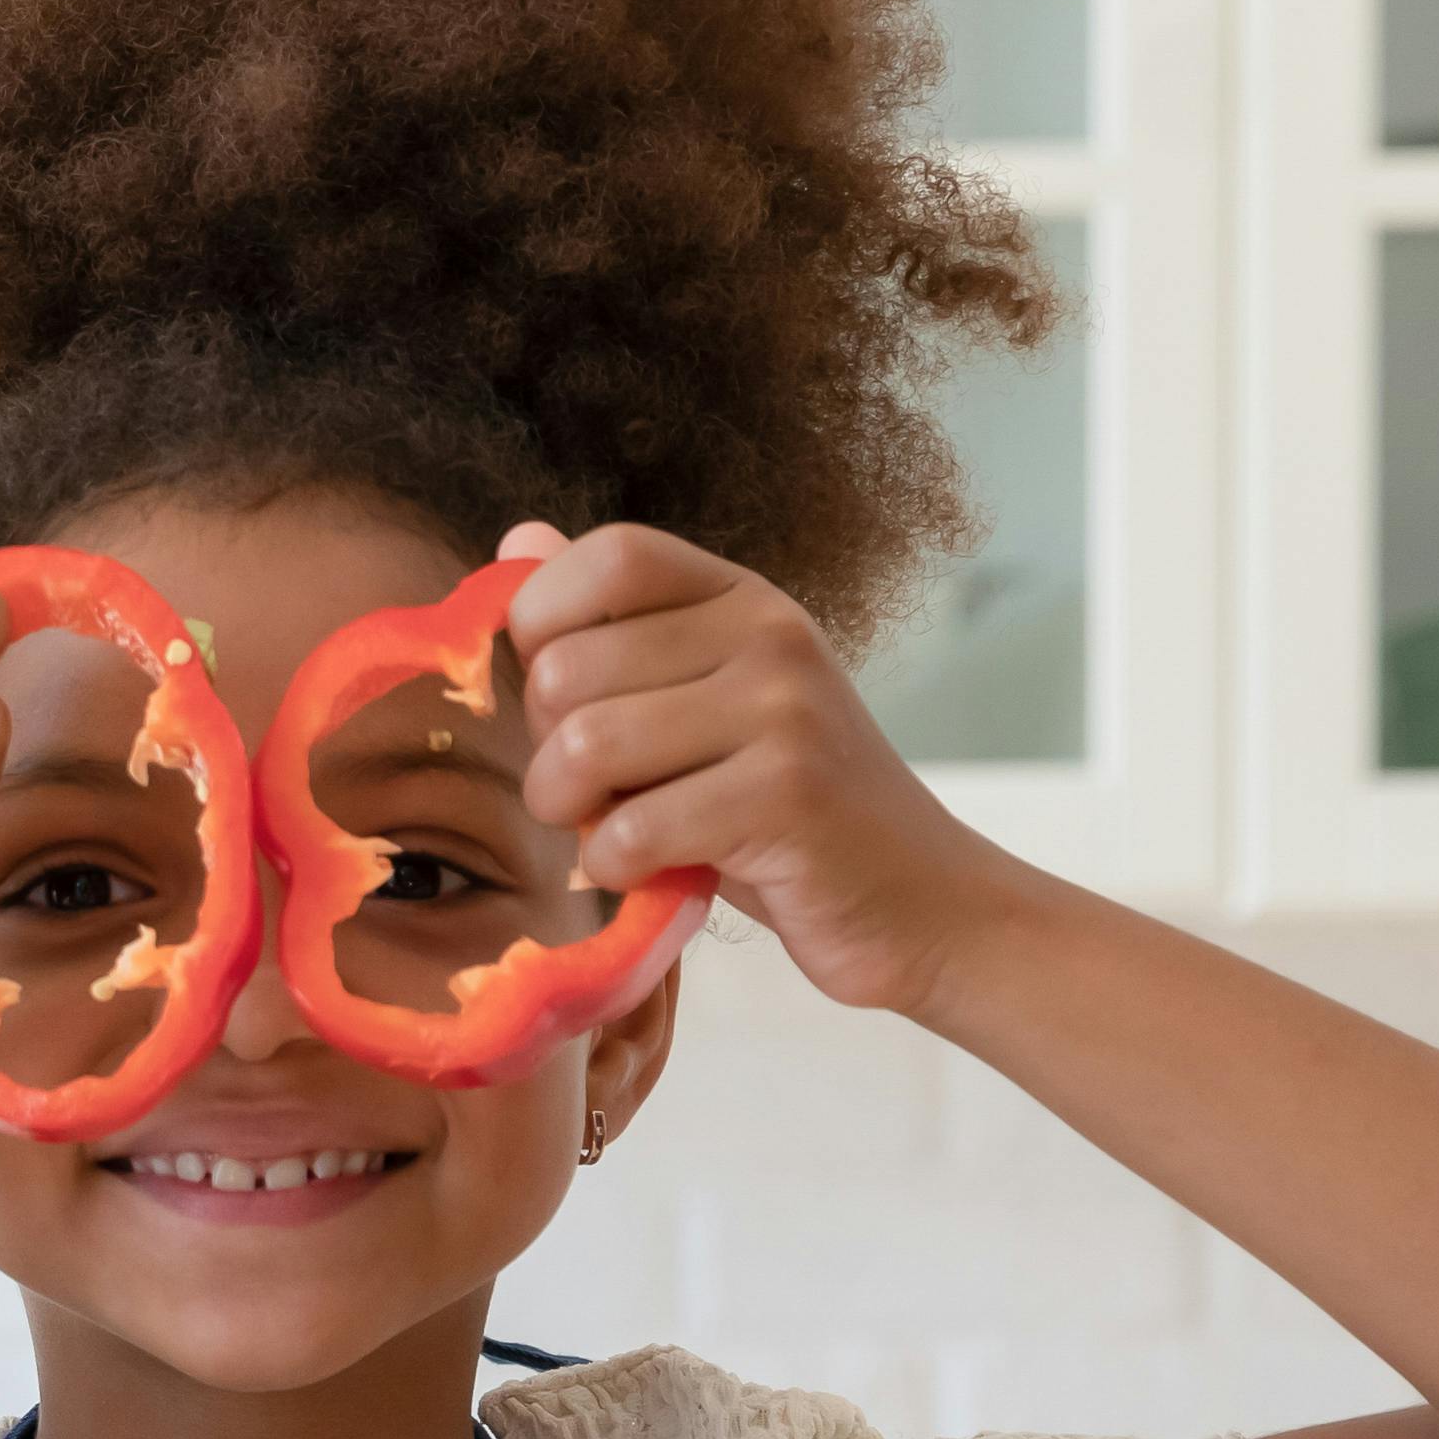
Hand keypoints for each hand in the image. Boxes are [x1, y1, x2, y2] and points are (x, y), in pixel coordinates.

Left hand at [507, 520, 1032, 1014]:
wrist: (920, 900)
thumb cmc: (784, 808)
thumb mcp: (702, 702)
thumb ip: (613, 626)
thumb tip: (517, 538)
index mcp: (744, 598)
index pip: (611, 556)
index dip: (543, 622)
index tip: (553, 694)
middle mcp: (770, 635)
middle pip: (569, 666)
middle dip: (547, 747)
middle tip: (592, 790)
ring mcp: (786, 712)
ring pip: (587, 745)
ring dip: (569, 811)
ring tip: (609, 829)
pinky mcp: (788, 798)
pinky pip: (631, 828)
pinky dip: (613, 866)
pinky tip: (649, 872)